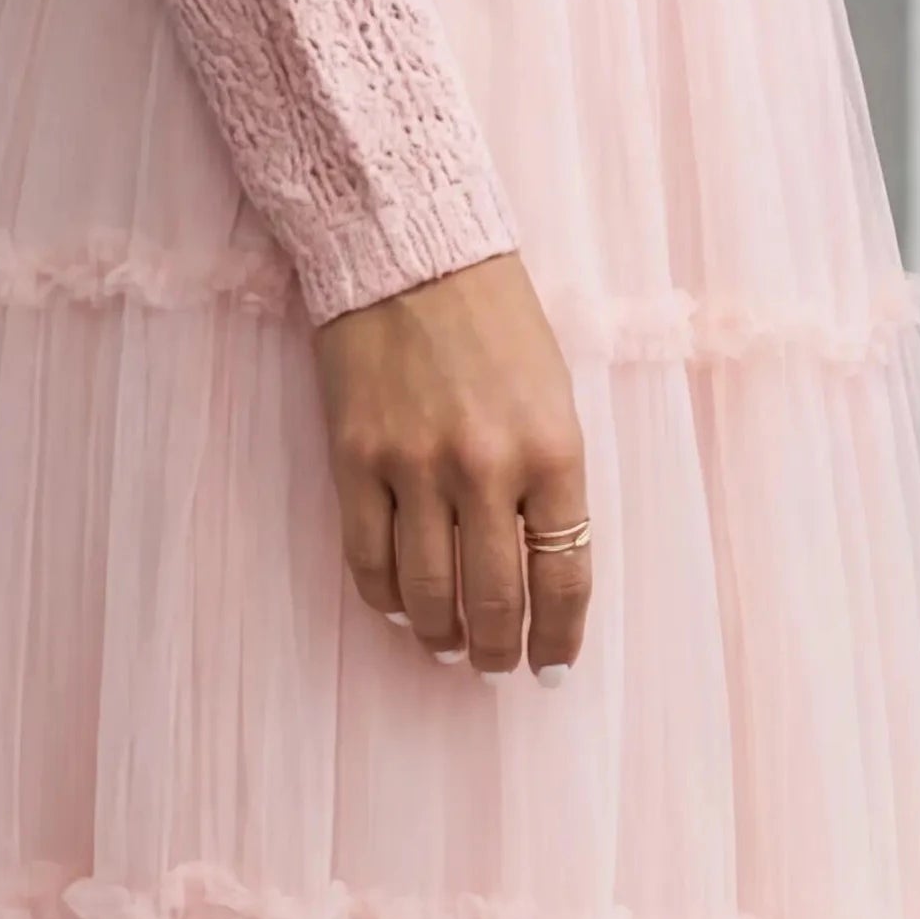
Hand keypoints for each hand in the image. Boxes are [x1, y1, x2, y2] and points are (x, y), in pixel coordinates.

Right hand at [311, 249, 590, 677]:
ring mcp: (415, 465)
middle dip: (496, 649)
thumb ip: (548, 484)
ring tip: (446, 645)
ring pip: (427, 594)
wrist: (410, 251)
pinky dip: (385, 599)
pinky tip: (400, 606)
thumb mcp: (553, 397)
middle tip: (493, 665)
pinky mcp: (355, 458)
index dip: (557, 638)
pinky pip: (367, 560)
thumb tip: (536, 572)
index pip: (563, 576)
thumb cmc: (495, 321)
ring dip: (440, 636)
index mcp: (553, 449)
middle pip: (493, 600)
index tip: (549, 667)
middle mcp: (486, 466)